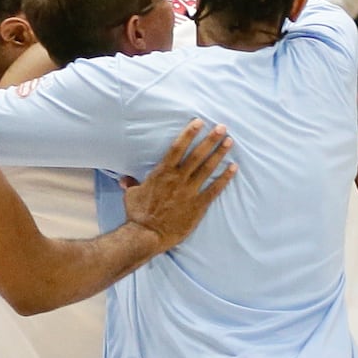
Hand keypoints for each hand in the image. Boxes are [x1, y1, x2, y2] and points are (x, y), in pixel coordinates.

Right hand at [120, 120, 235, 252]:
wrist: (147, 235)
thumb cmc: (137, 214)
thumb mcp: (131, 195)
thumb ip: (131, 184)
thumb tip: (124, 179)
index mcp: (162, 173)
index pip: (177, 148)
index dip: (188, 134)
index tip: (198, 122)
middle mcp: (178, 179)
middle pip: (197, 155)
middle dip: (210, 139)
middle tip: (221, 127)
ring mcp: (189, 192)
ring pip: (207, 168)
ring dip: (219, 154)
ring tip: (229, 142)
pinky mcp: (198, 205)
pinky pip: (214, 189)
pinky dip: (225, 178)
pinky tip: (233, 168)